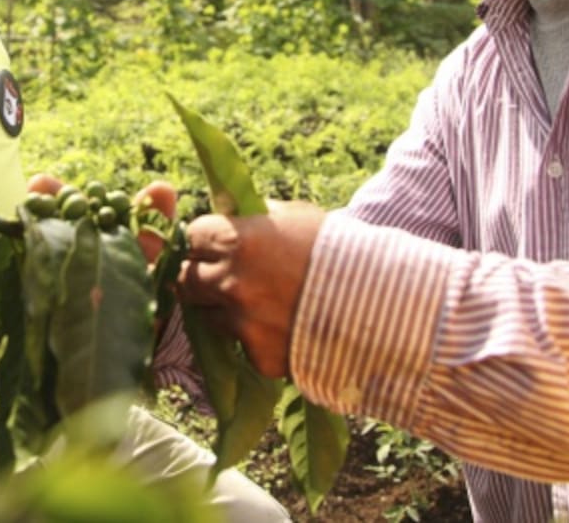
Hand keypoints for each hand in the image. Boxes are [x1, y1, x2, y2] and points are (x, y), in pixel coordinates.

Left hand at [175, 200, 325, 377]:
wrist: (383, 303)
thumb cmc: (338, 250)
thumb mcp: (295, 217)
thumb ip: (254, 217)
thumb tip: (228, 212)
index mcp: (234, 240)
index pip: (190, 237)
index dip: (202, 241)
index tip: (212, 245)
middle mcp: (229, 281)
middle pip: (184, 280)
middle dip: (199, 276)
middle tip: (222, 276)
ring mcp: (241, 322)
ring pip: (206, 316)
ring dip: (222, 310)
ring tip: (256, 303)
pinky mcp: (258, 355)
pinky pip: (239, 345)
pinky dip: (252, 338)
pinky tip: (279, 327)